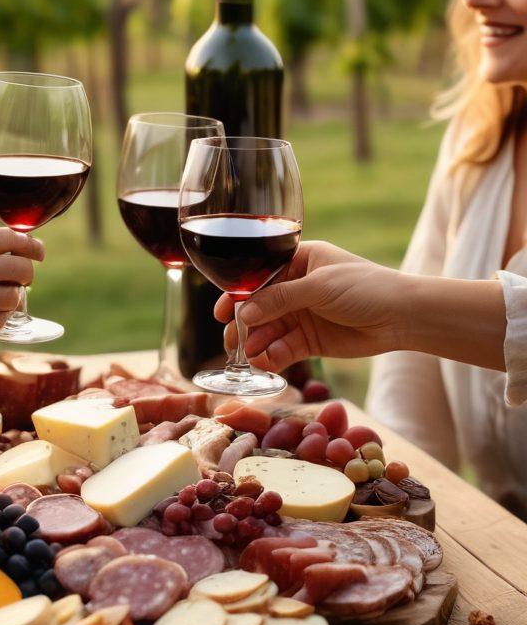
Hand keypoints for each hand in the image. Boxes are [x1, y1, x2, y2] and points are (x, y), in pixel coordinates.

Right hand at [214, 241, 406, 371]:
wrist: (402, 316)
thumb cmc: (366, 287)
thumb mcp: (318, 287)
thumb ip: (279, 299)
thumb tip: (244, 313)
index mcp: (299, 261)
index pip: (259, 277)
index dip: (238, 295)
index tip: (221, 313)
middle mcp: (297, 287)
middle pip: (260, 308)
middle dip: (245, 325)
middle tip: (232, 342)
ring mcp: (303, 315)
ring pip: (270, 331)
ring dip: (258, 344)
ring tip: (251, 357)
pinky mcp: (311, 340)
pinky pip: (285, 349)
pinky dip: (274, 357)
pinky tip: (268, 363)